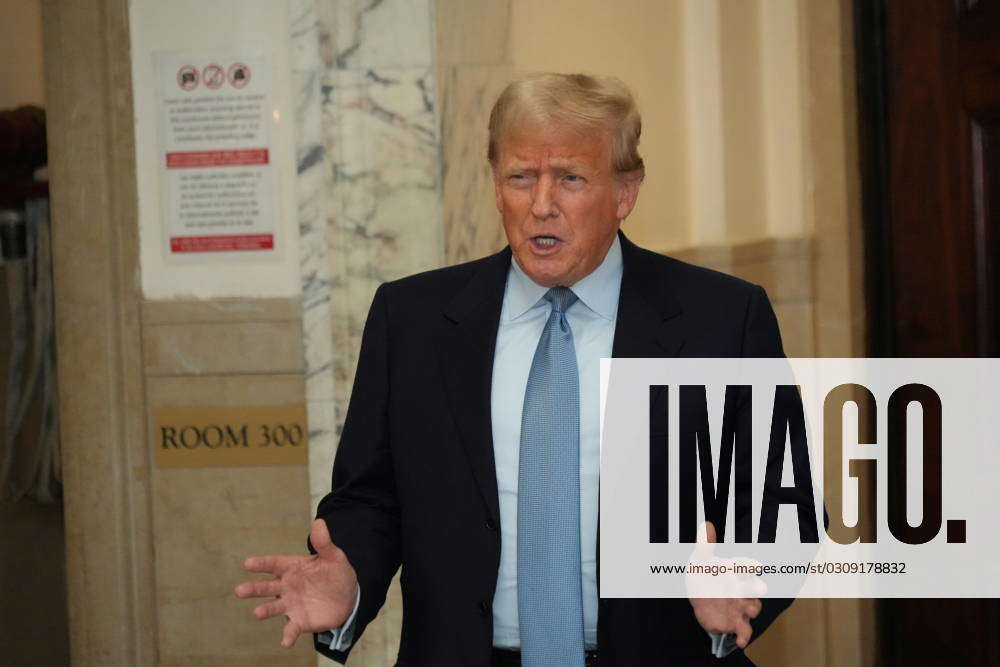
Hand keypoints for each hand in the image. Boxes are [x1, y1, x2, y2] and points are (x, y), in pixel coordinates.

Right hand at [235, 519, 358, 647]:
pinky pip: (291, 629)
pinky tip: (285, 642)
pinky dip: (287, 635)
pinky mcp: (299, 621)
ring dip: (265, 610)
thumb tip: (319, 522)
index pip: (274, 564)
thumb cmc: (335, 572)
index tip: (248, 564)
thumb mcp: (333, 556)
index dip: (261, 564)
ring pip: (274, 607)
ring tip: (257, 613)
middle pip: (267, 587)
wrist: (348, 596)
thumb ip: (324, 543)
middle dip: (254, 589)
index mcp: (292, 567)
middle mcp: (287, 586)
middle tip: (239, 591)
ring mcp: (291, 604)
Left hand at [687, 521, 762, 648]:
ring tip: (744, 609)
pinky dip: (744, 636)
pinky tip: (739, 640)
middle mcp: (743, 587)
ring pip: (754, 608)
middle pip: (756, 588)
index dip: (750, 566)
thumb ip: (704, 545)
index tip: (754, 566)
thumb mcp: (699, 561)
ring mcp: (741, 605)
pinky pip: (745, 630)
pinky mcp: (735, 621)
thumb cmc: (702, 575)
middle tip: (753, 588)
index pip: (746, 565)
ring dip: (751, 609)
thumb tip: (705, 525)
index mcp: (735, 570)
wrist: (697, 597)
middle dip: (755, 589)